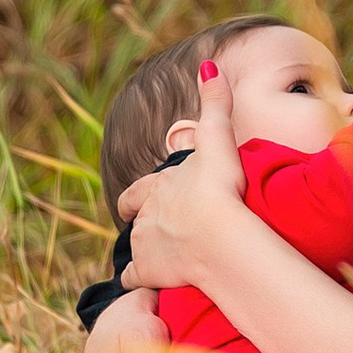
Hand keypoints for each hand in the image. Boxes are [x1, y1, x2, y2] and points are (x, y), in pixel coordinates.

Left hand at [122, 54, 247, 297]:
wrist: (221, 237)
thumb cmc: (220, 188)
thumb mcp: (217, 139)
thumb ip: (214, 104)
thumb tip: (208, 65)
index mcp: (157, 187)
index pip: (138, 191)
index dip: (136, 196)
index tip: (132, 203)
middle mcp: (144, 215)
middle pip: (133, 220)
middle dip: (136, 223)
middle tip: (140, 228)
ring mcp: (145, 245)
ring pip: (134, 249)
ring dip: (140, 253)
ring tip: (152, 260)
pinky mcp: (149, 272)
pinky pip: (135, 279)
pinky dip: (138, 282)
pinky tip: (146, 287)